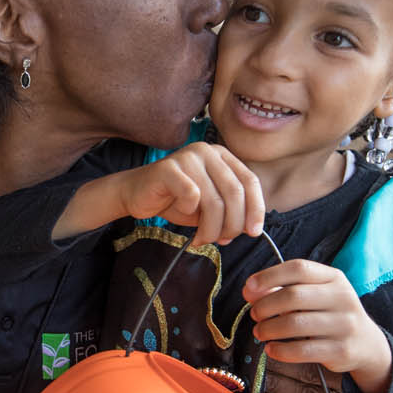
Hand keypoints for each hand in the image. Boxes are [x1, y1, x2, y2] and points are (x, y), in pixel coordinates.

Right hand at [114, 142, 263, 245]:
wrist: (136, 195)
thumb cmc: (176, 201)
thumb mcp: (210, 207)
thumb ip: (231, 212)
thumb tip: (251, 228)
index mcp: (223, 157)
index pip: (250, 182)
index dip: (255, 209)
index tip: (253, 232)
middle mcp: (208, 151)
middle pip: (235, 193)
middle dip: (232, 224)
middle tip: (222, 241)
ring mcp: (188, 157)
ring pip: (214, 200)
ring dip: (211, 228)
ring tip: (202, 239)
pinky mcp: (169, 167)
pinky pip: (191, 195)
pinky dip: (189, 212)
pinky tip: (182, 214)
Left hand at [243, 258, 392, 392]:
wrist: (366, 343)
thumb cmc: (330, 314)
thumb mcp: (315, 295)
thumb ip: (283, 289)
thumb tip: (250, 291)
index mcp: (334, 278)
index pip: (298, 268)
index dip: (269, 276)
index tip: (249, 287)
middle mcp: (342, 297)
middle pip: (293, 296)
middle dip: (266, 306)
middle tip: (255, 315)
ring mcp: (344, 324)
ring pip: (295, 324)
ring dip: (269, 329)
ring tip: (260, 332)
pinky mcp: (341, 350)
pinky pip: (302, 350)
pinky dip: (280, 350)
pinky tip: (271, 349)